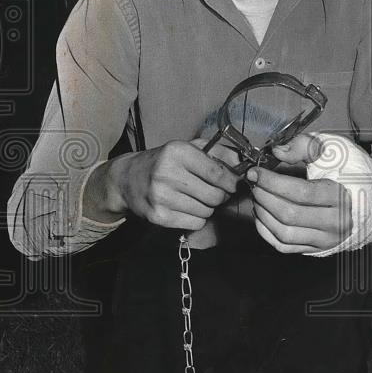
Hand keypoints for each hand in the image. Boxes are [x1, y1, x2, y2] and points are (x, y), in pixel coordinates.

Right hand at [86, 138, 238, 232]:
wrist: (128, 179)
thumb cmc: (164, 162)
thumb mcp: (188, 148)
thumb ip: (218, 152)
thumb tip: (244, 164)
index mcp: (177, 152)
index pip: (217, 173)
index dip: (231, 182)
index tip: (233, 184)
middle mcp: (168, 174)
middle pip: (214, 196)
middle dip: (220, 196)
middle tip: (215, 193)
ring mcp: (161, 197)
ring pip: (206, 211)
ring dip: (207, 207)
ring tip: (197, 199)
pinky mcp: (158, 216)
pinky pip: (195, 223)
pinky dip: (197, 218)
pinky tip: (187, 208)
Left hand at [246, 133, 351, 253]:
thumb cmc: (353, 173)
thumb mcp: (335, 150)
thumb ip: (305, 146)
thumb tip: (278, 152)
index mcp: (341, 197)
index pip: (300, 193)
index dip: (272, 182)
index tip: (256, 172)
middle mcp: (335, 223)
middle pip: (289, 215)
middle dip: (264, 197)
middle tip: (254, 183)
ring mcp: (326, 239)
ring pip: (284, 233)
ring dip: (263, 214)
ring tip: (258, 196)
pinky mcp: (318, 248)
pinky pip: (285, 246)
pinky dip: (267, 232)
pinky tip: (262, 215)